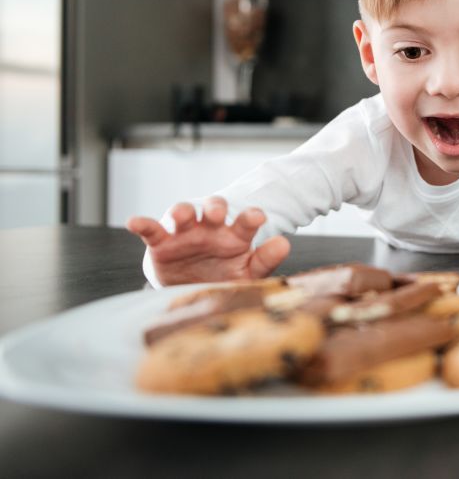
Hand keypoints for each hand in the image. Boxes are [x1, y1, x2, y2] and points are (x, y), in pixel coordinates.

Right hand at [125, 197, 289, 285]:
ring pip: (184, 212)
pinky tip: (134, 222)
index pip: (247, 220)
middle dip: (216, 207)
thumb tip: (284, 243)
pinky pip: (151, 229)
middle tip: (217, 214)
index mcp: (235, 236)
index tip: (258, 217)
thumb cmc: (224, 276)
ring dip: (184, 210)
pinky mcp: (162, 242)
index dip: (252, 216)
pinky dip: (142, 223)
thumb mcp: (246, 273)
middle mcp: (211, 229)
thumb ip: (265, 260)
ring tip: (183, 215)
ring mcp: (186, 233)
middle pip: (214, 208)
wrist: (191, 290)